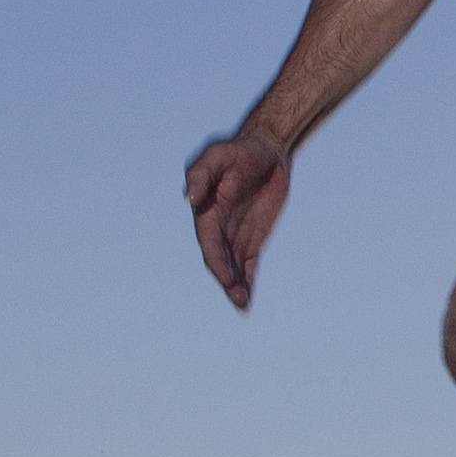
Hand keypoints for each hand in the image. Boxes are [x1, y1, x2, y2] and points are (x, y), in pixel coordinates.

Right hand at [186, 129, 291, 311]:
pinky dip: (248, 281)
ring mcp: (235, 235)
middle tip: (239, 299)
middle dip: (227, 280)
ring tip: (243, 306)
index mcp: (207, 212)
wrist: (267, 150)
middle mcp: (218, 228)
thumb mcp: (219, 155)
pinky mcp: (252, 239)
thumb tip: (188, 199)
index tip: (227, 278)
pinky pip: (248, 264)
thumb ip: (201, 175)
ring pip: (232, 267)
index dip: (217, 261)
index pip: (209, 242)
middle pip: (219, 260)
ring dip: (235, 287)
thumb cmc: (239, 151)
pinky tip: (248, 300)